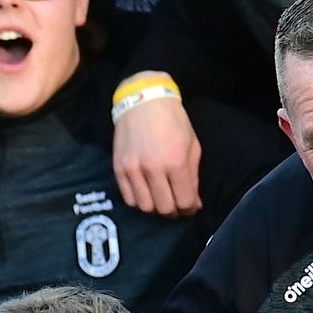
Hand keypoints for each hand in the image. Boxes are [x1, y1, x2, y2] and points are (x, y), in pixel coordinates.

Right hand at [111, 92, 202, 216]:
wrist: (143, 101)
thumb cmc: (173, 121)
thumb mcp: (191, 146)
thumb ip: (193, 177)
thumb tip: (194, 203)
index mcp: (176, 162)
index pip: (184, 201)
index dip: (189, 209)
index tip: (190, 207)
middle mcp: (153, 168)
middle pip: (164, 208)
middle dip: (174, 211)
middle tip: (176, 205)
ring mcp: (133, 169)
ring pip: (145, 207)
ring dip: (155, 207)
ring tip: (160, 199)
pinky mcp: (119, 168)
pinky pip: (128, 198)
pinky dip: (139, 201)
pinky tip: (146, 193)